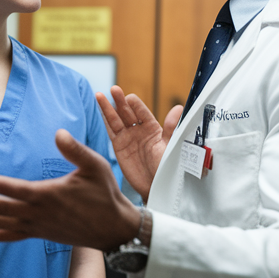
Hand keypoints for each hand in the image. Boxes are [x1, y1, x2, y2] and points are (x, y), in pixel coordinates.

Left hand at [0, 129, 139, 250]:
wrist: (113, 228)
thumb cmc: (104, 194)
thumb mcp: (95, 166)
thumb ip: (75, 150)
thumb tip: (58, 133)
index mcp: (48, 195)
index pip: (16, 190)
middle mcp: (36, 214)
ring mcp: (34, 226)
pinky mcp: (35, 233)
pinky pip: (5, 236)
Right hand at [96, 86, 181, 202]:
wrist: (157, 187)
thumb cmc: (168, 168)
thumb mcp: (171, 146)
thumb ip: (171, 127)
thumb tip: (178, 108)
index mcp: (153, 128)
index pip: (142, 111)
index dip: (135, 104)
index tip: (130, 98)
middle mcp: (139, 130)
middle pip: (127, 112)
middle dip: (120, 101)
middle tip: (114, 90)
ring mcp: (128, 138)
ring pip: (116, 119)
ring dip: (108, 107)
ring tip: (100, 95)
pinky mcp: (118, 147)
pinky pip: (110, 131)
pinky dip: (105, 120)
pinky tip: (100, 110)